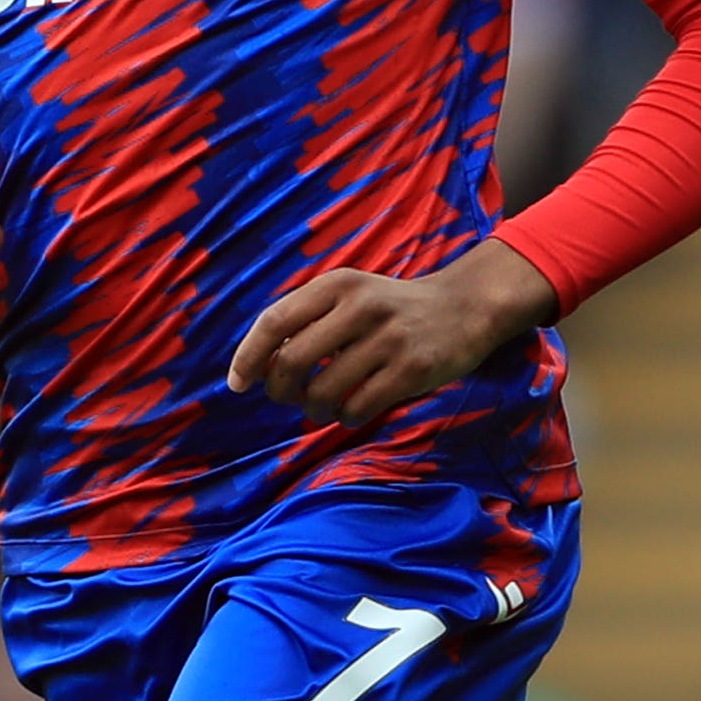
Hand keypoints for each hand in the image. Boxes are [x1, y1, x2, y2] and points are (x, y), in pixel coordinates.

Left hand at [227, 237, 559, 428]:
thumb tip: (257, 367)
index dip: (248, 356)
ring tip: (323, 406)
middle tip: (287, 398)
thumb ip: (306, 319)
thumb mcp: (349, 294)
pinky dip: (345, 417)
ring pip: (323, 392)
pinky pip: (357, 408)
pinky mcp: (412, 370)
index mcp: (337, 284)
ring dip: (314, 410)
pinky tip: (351, 410)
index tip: (237, 384)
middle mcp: (361, 306)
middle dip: (279, 391)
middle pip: (292, 363)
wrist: (464, 308)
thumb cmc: (390, 309)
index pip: (275, 321)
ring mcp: (388, 339)